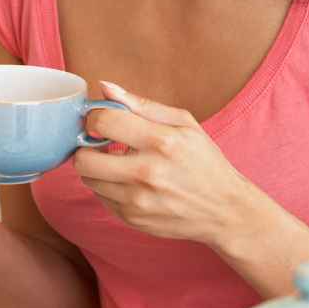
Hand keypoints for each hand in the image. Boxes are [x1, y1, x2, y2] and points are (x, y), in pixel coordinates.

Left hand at [72, 81, 264, 244]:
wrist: (224, 210)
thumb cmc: (204, 161)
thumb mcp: (184, 123)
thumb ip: (141, 104)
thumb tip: (104, 87)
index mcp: (162, 142)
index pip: (103, 122)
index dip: (94, 116)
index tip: (100, 119)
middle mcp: (147, 173)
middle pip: (84, 159)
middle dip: (87, 147)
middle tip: (100, 143)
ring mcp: (138, 201)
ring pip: (88, 179)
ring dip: (96, 168)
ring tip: (118, 162)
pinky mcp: (133, 219)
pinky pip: (100, 197)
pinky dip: (108, 186)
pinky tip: (128, 181)